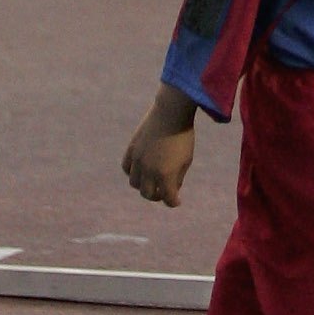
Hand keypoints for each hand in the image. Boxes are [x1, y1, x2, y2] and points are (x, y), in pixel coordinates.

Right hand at [123, 90, 196, 206]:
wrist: (171, 112)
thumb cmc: (183, 136)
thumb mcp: (186, 159)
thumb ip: (177, 178)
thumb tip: (171, 190)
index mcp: (166, 174)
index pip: (168, 199)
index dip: (173, 202)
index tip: (176, 201)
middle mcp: (149, 170)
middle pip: (148, 194)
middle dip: (157, 196)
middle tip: (163, 192)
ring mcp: (138, 159)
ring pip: (135, 183)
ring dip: (143, 185)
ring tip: (151, 181)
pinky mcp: (132, 149)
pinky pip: (127, 168)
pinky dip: (133, 172)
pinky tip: (141, 169)